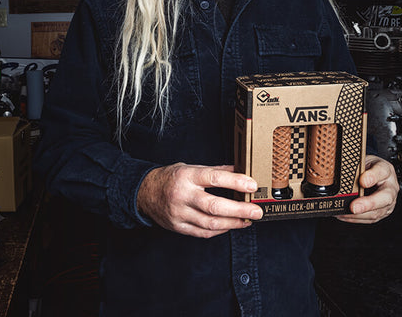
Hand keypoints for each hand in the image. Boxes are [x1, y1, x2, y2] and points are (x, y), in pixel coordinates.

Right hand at [137, 163, 263, 237]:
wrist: (144, 193)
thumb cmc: (171, 178)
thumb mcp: (191, 168)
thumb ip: (215, 171)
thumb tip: (240, 170)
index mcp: (187, 176)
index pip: (214, 178)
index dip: (236, 182)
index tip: (252, 185)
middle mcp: (182, 195)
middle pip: (214, 206)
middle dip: (239, 210)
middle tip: (256, 211)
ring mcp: (179, 213)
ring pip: (210, 223)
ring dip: (233, 223)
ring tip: (248, 220)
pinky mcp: (178, 227)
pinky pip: (203, 233)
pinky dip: (220, 231)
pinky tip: (231, 226)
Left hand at [335, 155, 398, 223]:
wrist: (374, 175)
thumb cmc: (368, 168)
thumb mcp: (363, 161)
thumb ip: (356, 167)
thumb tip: (343, 176)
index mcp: (386, 170)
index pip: (382, 172)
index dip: (372, 177)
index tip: (362, 181)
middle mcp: (390, 187)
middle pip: (385, 198)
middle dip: (368, 204)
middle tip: (354, 207)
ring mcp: (388, 202)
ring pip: (377, 212)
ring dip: (359, 215)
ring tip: (344, 213)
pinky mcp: (382, 212)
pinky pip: (370, 219)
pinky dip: (355, 218)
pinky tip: (345, 215)